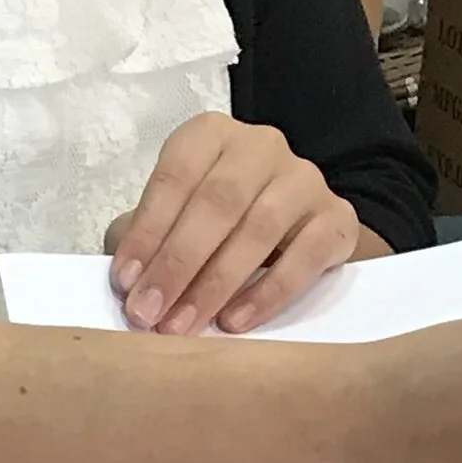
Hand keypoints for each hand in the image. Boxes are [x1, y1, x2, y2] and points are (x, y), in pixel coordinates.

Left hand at [106, 117, 358, 336]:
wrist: (293, 229)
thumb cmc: (214, 223)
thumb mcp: (173, 217)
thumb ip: (145, 240)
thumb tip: (127, 284)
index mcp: (210, 136)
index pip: (175, 177)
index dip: (147, 231)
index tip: (125, 282)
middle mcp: (260, 147)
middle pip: (218, 202)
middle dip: (177, 263)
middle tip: (148, 312)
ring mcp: (304, 179)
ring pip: (261, 228)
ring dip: (215, 283)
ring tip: (183, 326)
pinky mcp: (337, 218)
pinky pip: (306, 255)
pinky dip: (268, 292)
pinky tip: (235, 322)